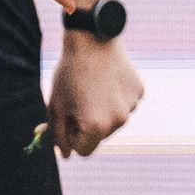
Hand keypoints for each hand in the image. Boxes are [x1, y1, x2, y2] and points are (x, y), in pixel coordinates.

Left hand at [50, 30, 142, 156]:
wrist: (91, 39)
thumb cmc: (69, 73)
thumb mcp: (56, 105)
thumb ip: (59, 135)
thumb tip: (67, 155)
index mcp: (96, 127)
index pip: (84, 151)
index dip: (72, 137)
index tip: (68, 119)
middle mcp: (118, 121)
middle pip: (100, 137)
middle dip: (89, 125)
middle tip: (79, 99)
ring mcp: (132, 106)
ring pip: (114, 120)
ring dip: (103, 110)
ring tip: (94, 86)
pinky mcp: (139, 92)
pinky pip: (125, 103)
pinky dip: (116, 97)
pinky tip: (107, 78)